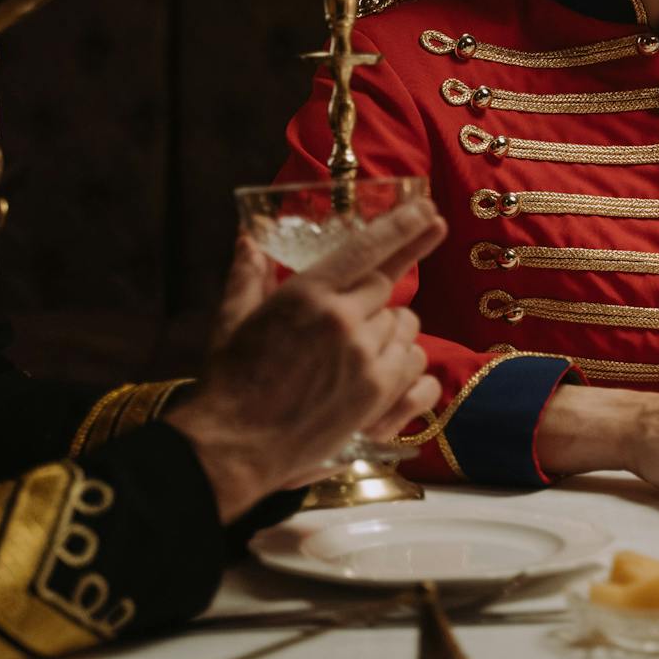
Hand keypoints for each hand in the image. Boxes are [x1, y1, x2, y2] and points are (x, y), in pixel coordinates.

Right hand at [168, 198, 445, 520]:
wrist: (234, 448)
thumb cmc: (230, 382)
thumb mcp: (232, 321)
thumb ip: (248, 275)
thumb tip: (249, 239)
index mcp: (308, 294)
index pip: (368, 248)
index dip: (402, 227)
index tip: (428, 210)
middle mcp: (343, 319)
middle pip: (386, 287)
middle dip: (372, 298)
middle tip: (348, 320)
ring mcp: (365, 357)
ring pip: (403, 324)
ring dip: (388, 331)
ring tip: (353, 353)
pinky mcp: (379, 394)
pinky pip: (414, 362)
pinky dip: (402, 364)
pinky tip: (375, 374)